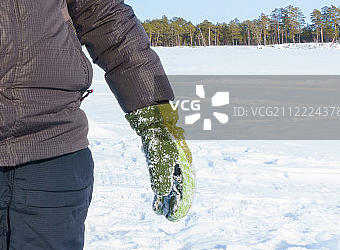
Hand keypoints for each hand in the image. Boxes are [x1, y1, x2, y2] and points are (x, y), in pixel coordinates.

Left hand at [125, 103, 194, 220]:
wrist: (154, 121)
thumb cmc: (160, 139)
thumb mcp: (161, 158)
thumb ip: (161, 176)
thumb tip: (160, 193)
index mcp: (185, 166)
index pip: (185, 191)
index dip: (180, 205)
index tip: (174, 217)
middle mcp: (180, 166)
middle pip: (178, 190)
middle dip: (173, 204)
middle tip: (167, 218)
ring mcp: (172, 163)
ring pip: (171, 185)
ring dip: (166, 198)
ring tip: (159, 211)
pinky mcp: (163, 160)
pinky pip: (164, 178)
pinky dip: (161, 187)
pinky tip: (157, 195)